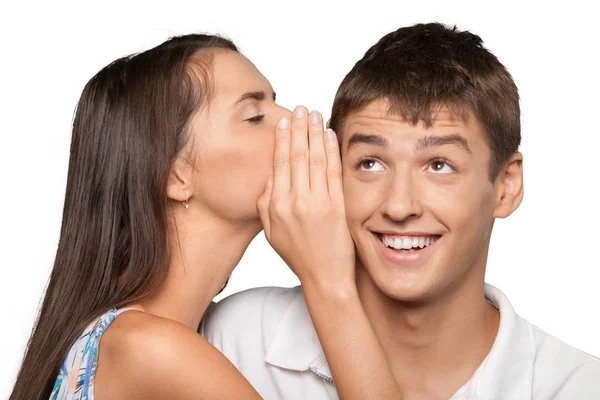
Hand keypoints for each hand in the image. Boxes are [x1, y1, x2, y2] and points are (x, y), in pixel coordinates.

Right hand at [257, 106, 354, 290]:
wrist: (325, 278)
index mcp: (277, 206)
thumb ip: (265, 205)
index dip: (282, 138)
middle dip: (298, 128)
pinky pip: (333, 172)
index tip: (284, 121)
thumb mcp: (272, 234)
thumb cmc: (298, 257)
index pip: (280, 163)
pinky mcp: (338, 206)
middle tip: (300, 109)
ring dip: (315, 133)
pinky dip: (332, 150)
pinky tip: (330, 135)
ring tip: (314, 115)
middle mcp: (296, 202)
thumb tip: (270, 177)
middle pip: (296, 155)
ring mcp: (318, 203)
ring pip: (315, 159)